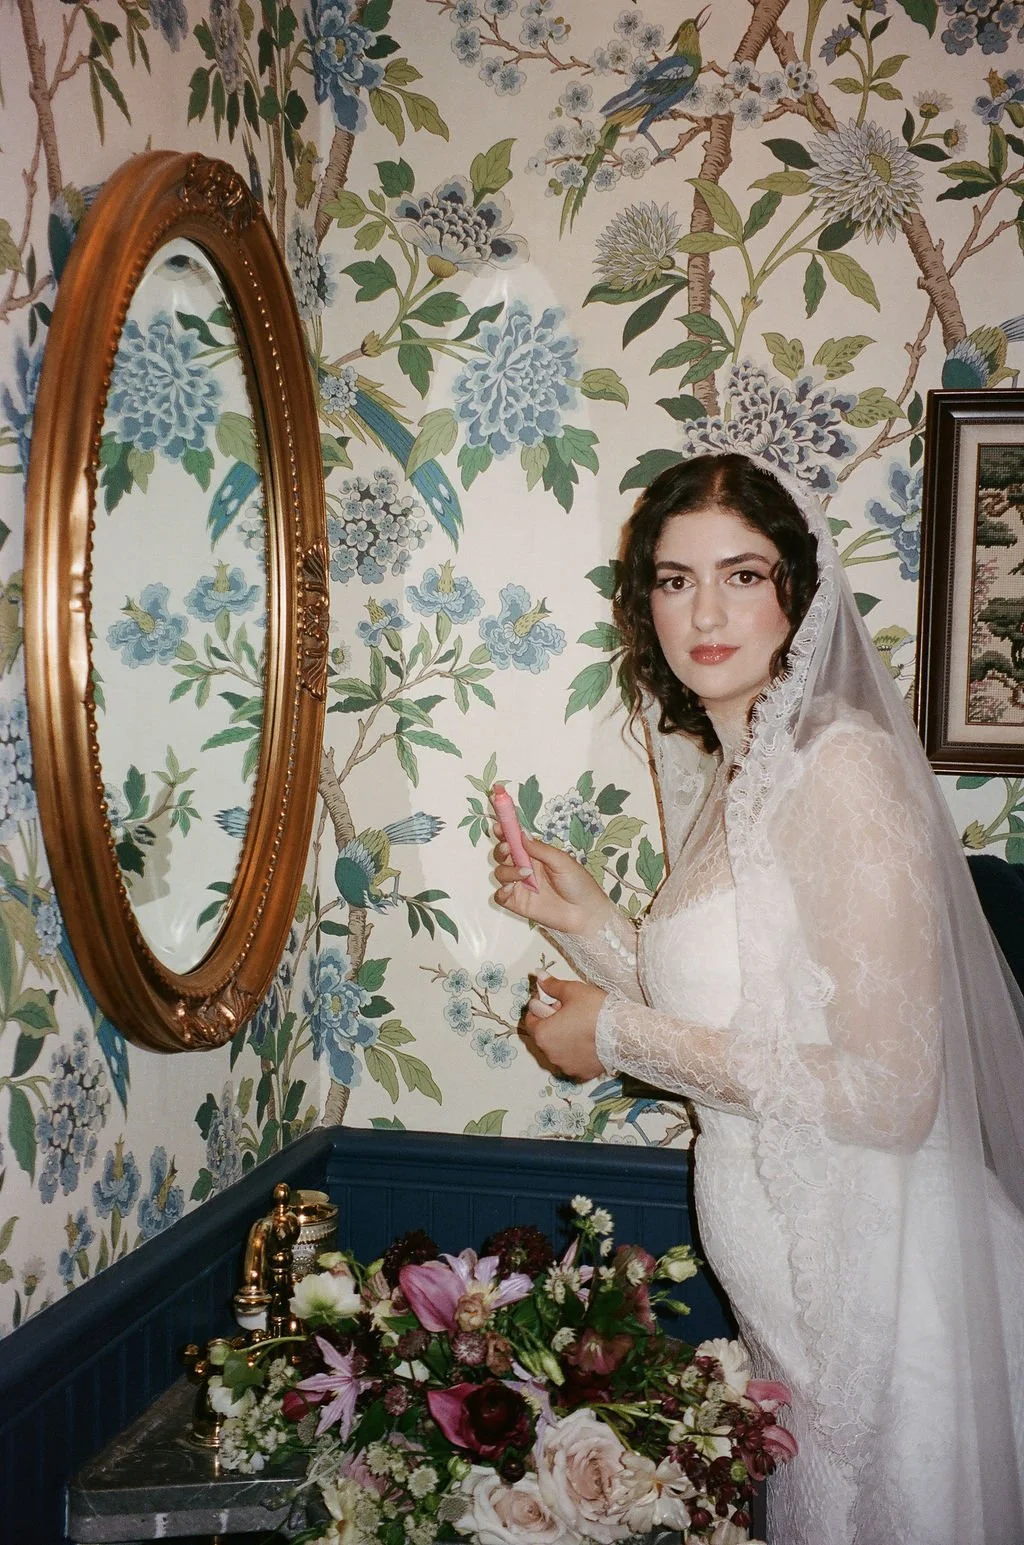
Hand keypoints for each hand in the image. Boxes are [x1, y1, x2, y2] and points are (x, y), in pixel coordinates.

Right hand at [492, 830, 611, 934]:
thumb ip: (540, 849)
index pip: (515, 840)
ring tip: (526, 874)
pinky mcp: (517, 903)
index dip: (504, 831)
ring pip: (500, 873)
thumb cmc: (579, 885)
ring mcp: (520, 886)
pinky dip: (501, 891)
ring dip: (507, 871)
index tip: (498, 826)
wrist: (585, 913)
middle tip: (508, 848)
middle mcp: (525, 868)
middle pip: (502, 855)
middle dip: (501, 849)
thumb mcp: (562, 861)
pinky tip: (511, 889)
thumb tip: (522, 833)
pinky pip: (500, 896)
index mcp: (535, 854)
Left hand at [521, 975, 606, 1080]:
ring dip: (564, 1039)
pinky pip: (574, 1061)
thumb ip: (552, 986)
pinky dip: (577, 1052)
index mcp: (543, 1034)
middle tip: (570, 1011)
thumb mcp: (573, 991)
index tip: (554, 1002)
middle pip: (544, 1035)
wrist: (625, 1033)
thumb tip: (539, 976)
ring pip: (558, 1049)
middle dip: (553, 1023)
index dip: (540, 1008)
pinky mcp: (582, 1073)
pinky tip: (590, 1040)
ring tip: (582, 1026)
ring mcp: (566, 1066)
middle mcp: (551, 1054)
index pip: (530, 1020)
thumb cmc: (597, 1011)